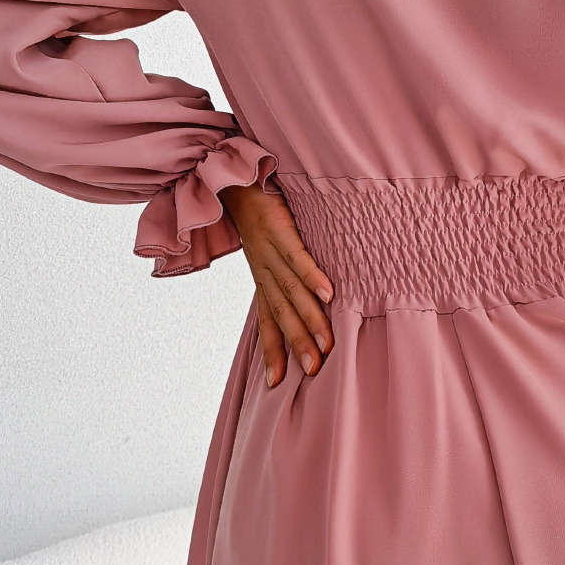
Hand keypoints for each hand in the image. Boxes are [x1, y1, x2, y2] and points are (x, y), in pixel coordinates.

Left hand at [221, 182, 333, 386]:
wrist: (237, 180)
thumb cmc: (260, 220)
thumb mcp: (269, 254)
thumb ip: (286, 279)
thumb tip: (310, 305)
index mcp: (262, 280)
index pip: (267, 322)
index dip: (272, 351)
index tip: (276, 384)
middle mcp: (264, 272)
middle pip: (282, 314)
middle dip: (296, 345)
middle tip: (313, 371)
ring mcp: (271, 252)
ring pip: (291, 292)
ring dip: (308, 319)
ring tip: (326, 344)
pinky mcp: (280, 231)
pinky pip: (298, 258)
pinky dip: (312, 277)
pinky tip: (328, 295)